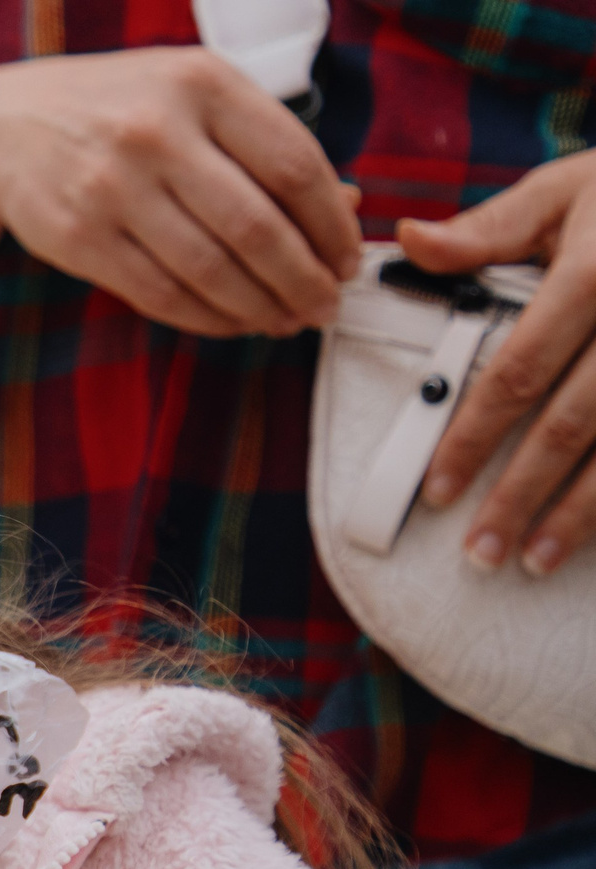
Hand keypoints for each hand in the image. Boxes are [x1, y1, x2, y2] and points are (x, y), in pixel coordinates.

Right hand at [0, 47, 359, 347]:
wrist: (2, 127)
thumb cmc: (115, 109)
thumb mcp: (193, 96)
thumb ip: (265, 142)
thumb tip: (346, 208)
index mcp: (201, 82)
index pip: (294, 165)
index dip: (331, 225)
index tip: (346, 258)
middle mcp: (156, 131)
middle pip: (257, 227)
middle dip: (303, 278)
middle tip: (324, 304)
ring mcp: (112, 186)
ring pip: (210, 269)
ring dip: (260, 307)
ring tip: (286, 320)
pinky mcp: (79, 237)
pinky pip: (160, 293)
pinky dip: (208, 317)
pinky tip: (233, 321)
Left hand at [403, 152, 595, 575]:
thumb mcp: (564, 191)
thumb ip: (489, 230)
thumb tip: (408, 242)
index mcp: (594, 273)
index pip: (520, 369)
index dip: (475, 435)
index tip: (438, 490)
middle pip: (573, 423)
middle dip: (523, 492)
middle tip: (479, 551)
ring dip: (581, 513)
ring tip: (533, 561)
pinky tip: (595, 536)